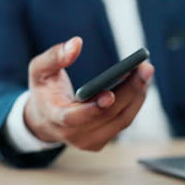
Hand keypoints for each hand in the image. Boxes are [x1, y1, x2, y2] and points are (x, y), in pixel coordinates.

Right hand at [24, 37, 153, 150]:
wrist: (45, 120)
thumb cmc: (44, 90)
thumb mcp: (40, 70)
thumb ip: (54, 56)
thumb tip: (76, 43)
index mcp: (55, 118)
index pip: (74, 118)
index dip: (93, 108)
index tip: (109, 94)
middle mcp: (74, 135)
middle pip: (108, 116)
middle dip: (129, 91)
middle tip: (144, 68)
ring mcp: (90, 141)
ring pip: (121, 120)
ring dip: (137, 95)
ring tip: (145, 71)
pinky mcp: (103, 141)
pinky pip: (124, 121)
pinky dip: (135, 101)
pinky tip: (141, 82)